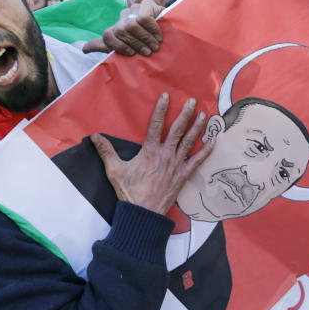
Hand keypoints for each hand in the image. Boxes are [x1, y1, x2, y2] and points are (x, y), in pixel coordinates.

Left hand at [89, 0, 162, 56]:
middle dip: (136, 44)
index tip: (133, 54)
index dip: (120, 47)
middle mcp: (124, 16)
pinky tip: (159, 35)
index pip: (108, 35)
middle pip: (121, 30)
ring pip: (132, 24)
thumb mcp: (125, 48)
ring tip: (155, 46)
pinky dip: (152, 29)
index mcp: (116, 27)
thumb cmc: (146, 46)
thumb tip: (84, 49)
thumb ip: (103, 46)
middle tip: (148, 52)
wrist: (168, 38)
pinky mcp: (147, 4)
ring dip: (146, 38)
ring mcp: (135, 9)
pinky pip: (144, 17)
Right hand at [91, 93, 213, 214]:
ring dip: (197, 127)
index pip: (156, 125)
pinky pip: (197, 161)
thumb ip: (106, 151)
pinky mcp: (183, 176)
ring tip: (204, 115)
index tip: (166, 96)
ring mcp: (176, 165)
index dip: (161, 109)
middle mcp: (165, 155)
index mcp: (149, 151)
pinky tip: (214, 141)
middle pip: (177, 130)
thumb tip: (94, 136)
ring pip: (189, 142)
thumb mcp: (114, 170)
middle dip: (186, 114)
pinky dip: (206, 151)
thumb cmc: (129, 192)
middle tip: (193, 101)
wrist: (143, 213)